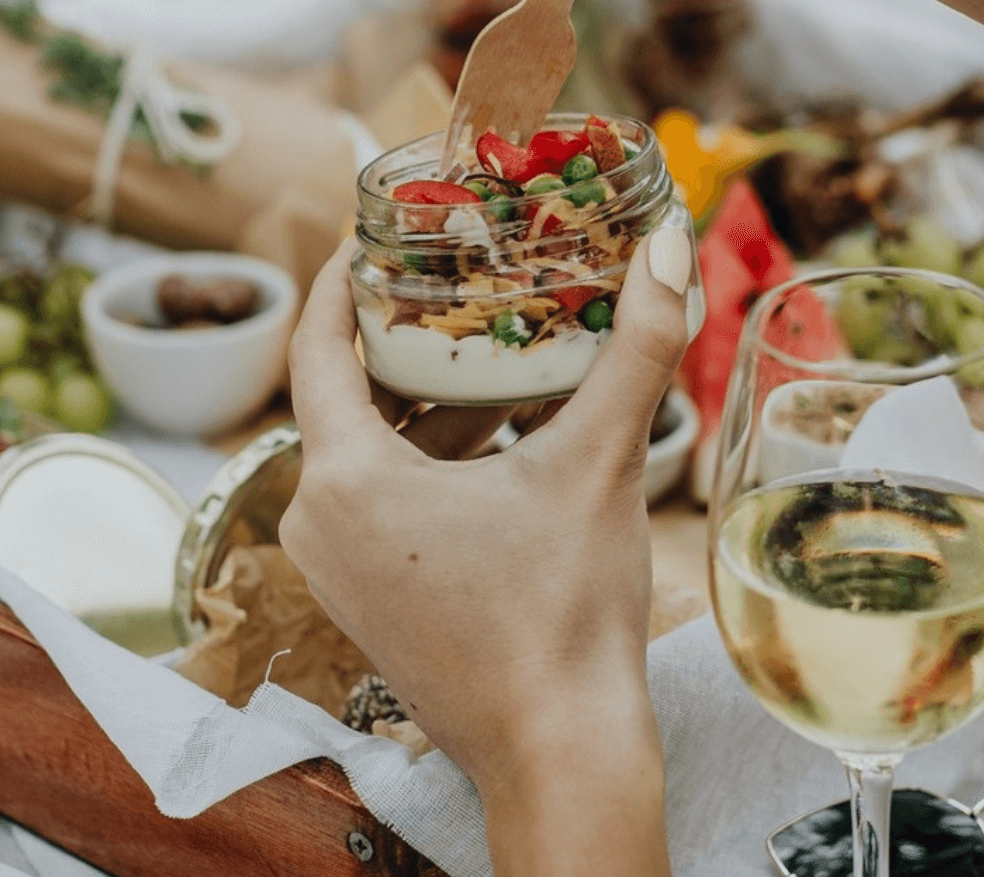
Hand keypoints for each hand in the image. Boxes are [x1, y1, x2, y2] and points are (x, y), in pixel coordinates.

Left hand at [280, 224, 695, 875]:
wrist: (560, 750)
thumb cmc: (564, 615)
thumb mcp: (600, 464)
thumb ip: (637, 346)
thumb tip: (668, 241)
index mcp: (345, 480)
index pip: (314, 347)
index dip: (338, 281)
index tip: (371, 234)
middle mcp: (317, 524)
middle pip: (341, 398)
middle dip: (400, 339)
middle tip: (452, 282)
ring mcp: (337, 572)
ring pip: (364, 454)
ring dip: (423, 405)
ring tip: (492, 356)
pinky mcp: (365, 604)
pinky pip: (376, 504)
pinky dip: (423, 463)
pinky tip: (498, 441)